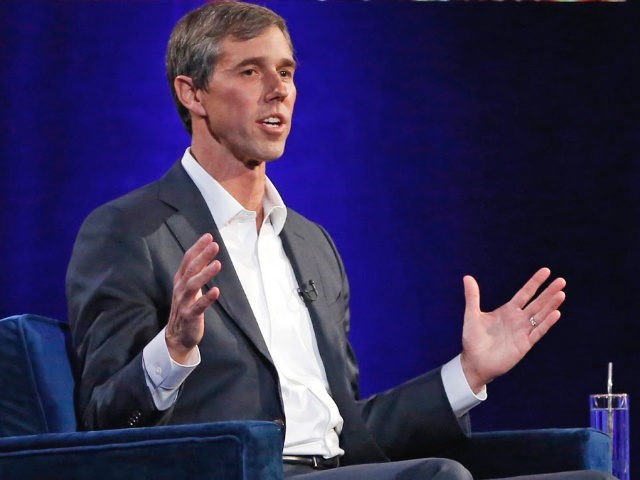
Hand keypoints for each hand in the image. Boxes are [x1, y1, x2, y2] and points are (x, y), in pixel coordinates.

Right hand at [165, 233, 220, 363]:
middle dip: (202, 256)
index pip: (188, 260)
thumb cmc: (186, 307)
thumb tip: (207, 254)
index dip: (197, 248)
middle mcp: (180, 289)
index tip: (208, 236)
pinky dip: (206, 298)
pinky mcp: (189, 315)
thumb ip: (195, 272)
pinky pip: (198, 306)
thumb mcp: (188, 287)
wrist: (177, 336)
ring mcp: (184, 302)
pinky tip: (216, 291)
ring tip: (218, 264)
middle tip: (214, 245)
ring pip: (193, 285)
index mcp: (180, 280)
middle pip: (191, 269)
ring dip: (205, 274)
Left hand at [460, 267, 565, 392]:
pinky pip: (538, 332)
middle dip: (549, 292)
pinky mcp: (524, 344)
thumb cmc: (473, 339)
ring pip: (540, 315)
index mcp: (507, 310)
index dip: (535, 282)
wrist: (474, 362)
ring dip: (551, 305)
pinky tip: (556, 313)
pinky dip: (547, 323)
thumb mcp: (472, 315)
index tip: (546, 271)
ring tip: (561, 294)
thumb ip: (472, 297)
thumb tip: (467, 277)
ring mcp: (523, 331)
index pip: (525, 293)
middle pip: (537, 303)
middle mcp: (518, 319)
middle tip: (562, 281)